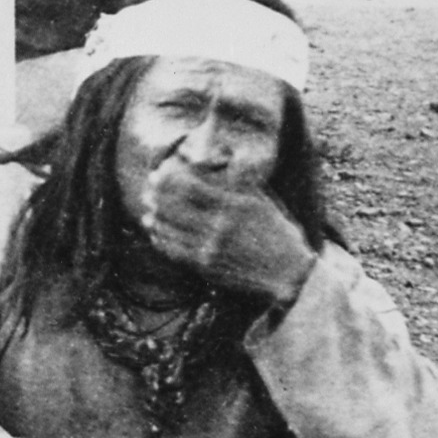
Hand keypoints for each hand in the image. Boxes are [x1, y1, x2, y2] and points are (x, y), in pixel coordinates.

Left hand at [137, 163, 317, 303]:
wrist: (290, 274)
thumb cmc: (280, 235)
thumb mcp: (264, 203)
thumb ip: (241, 184)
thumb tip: (220, 163)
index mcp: (236, 205)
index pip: (191, 187)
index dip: (170, 179)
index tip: (160, 172)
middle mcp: (221, 226)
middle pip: (175, 207)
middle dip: (156, 195)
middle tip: (147, 187)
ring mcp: (211, 248)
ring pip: (170, 229)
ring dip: (155, 216)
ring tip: (148, 208)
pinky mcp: (206, 267)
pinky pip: (174, 251)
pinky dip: (161, 239)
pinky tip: (156, 232)